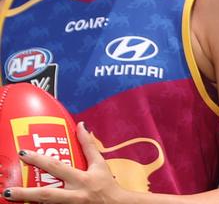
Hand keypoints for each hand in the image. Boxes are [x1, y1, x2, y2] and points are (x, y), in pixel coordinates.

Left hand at [3, 122, 126, 203]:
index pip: (58, 167)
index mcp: (82, 179)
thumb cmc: (106, 184)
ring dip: (28, 203)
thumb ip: (88, 145)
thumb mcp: (99, 163)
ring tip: (11, 198)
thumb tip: (81, 125)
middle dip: (26, 193)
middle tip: (8, 190)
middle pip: (47, 194)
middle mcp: (75, 195)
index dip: (40, 160)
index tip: (23, 154)